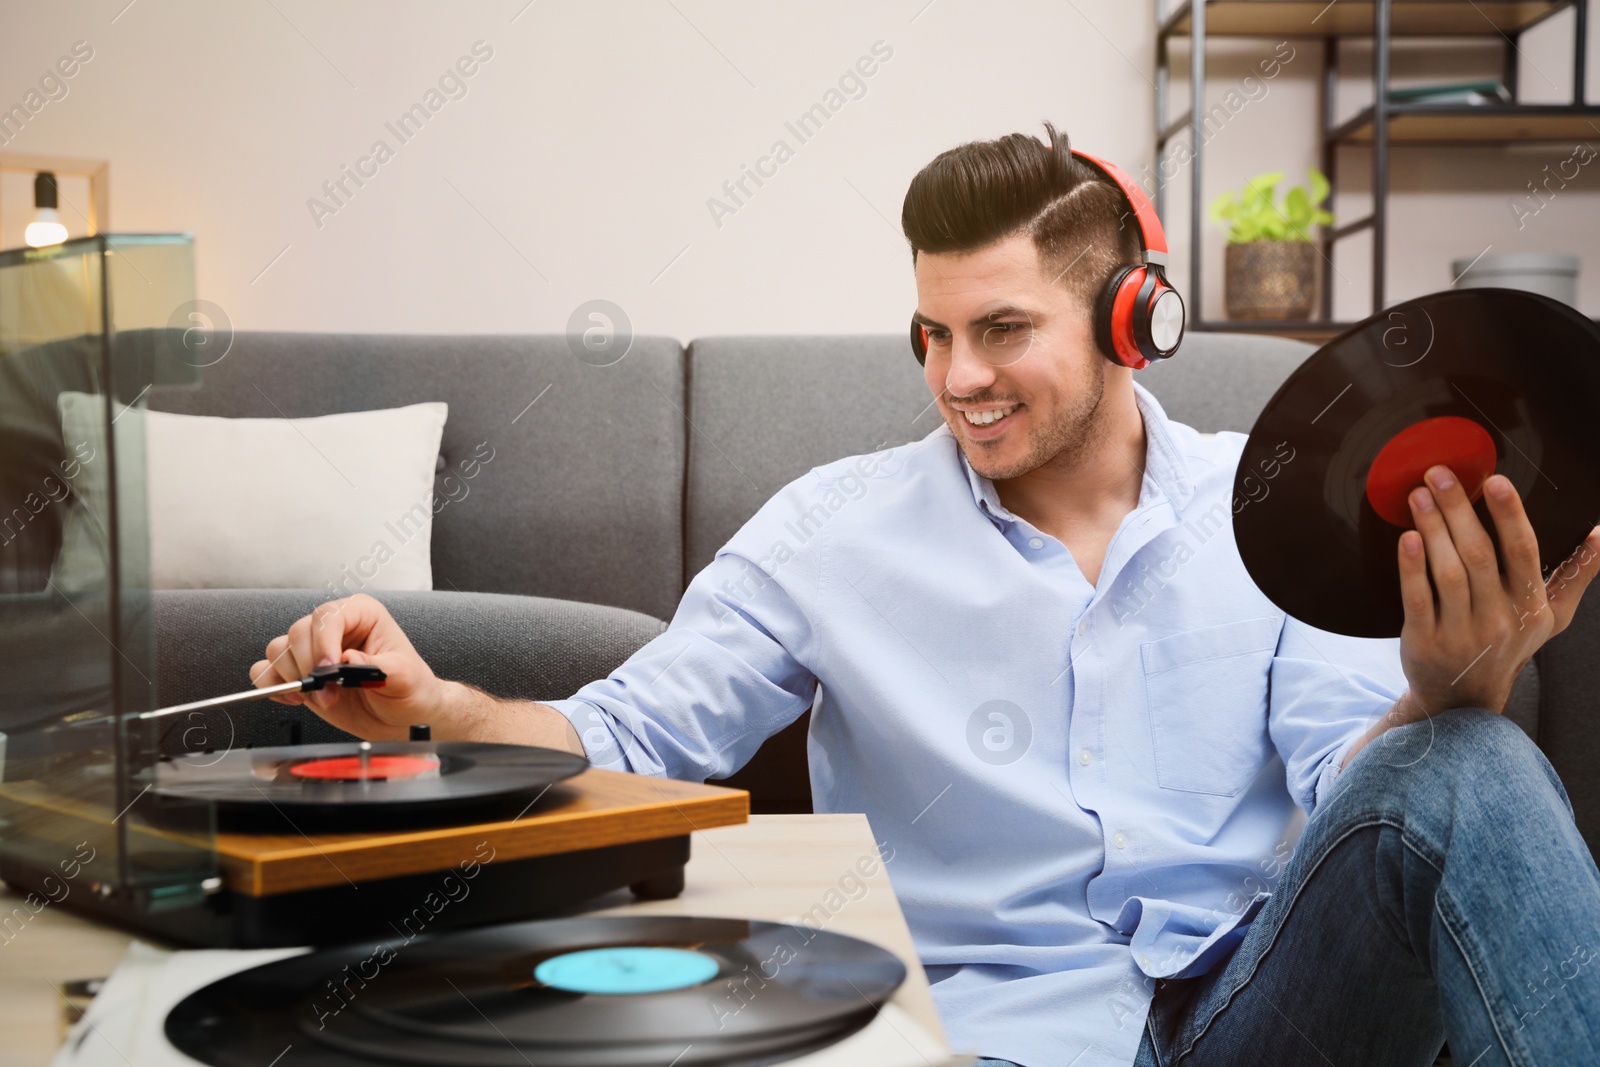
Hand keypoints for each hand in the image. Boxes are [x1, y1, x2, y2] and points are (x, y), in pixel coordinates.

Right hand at [249, 594, 444, 739]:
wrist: (403, 717)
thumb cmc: (410, 690)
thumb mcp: (405, 678)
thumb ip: (379, 667)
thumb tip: (348, 660)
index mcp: (362, 614)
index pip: (328, 616)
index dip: (323, 642)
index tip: (329, 670)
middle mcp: (334, 628)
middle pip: (298, 632)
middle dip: (309, 667)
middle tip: (330, 694)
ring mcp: (313, 650)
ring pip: (278, 650)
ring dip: (293, 678)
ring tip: (322, 698)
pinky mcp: (299, 672)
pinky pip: (266, 670)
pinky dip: (273, 686)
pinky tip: (296, 698)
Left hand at [1397, 465, 1599, 717]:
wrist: (1463, 698)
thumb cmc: (1509, 645)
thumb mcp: (1551, 615)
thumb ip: (1576, 574)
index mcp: (1530, 605)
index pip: (1523, 551)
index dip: (1510, 514)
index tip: (1495, 479)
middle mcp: (1498, 618)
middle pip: (1479, 555)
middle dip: (1458, 510)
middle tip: (1438, 473)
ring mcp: (1461, 632)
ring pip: (1448, 572)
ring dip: (1432, 529)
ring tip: (1418, 495)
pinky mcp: (1424, 642)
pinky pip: (1418, 599)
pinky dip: (1411, 568)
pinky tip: (1405, 538)